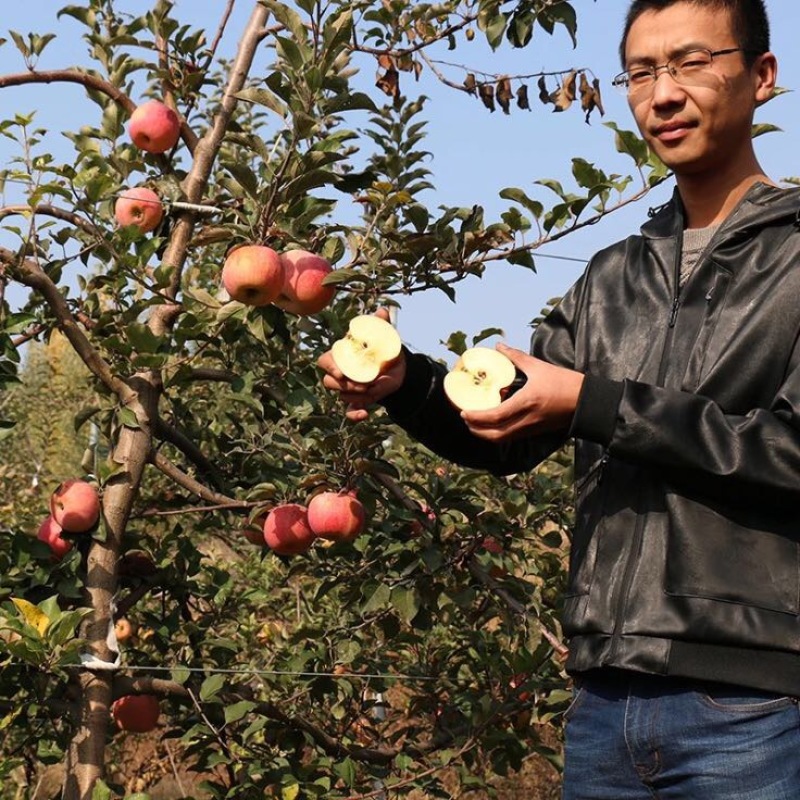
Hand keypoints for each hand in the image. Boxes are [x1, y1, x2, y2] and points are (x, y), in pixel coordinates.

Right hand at [317, 308, 406, 421]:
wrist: (397, 367)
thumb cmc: (383, 348)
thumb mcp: (383, 336)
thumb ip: (380, 324)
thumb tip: (382, 311)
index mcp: (342, 355)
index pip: (325, 361)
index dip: (330, 368)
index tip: (342, 373)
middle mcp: (341, 373)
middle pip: (329, 382)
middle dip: (345, 385)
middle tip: (364, 384)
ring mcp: (347, 388)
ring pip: (341, 396)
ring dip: (355, 396)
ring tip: (372, 391)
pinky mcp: (357, 400)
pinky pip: (350, 411)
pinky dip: (355, 415)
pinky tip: (364, 414)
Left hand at [460, 343, 583, 441]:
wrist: (588, 402)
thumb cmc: (565, 383)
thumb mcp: (539, 367)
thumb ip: (516, 357)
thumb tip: (499, 346)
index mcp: (525, 402)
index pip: (495, 416)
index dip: (476, 417)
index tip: (463, 412)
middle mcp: (526, 420)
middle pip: (495, 435)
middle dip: (476, 430)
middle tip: (466, 419)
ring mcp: (531, 429)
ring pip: (503, 439)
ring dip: (486, 434)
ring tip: (476, 423)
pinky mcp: (536, 432)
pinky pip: (512, 437)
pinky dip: (498, 433)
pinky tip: (493, 424)